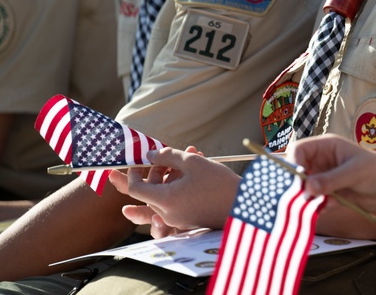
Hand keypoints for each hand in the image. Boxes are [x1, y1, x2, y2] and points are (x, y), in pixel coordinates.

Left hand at [108, 147, 237, 234]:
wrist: (244, 205)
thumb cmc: (219, 183)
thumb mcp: (192, 161)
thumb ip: (167, 156)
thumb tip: (150, 155)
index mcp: (166, 200)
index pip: (135, 189)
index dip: (131, 174)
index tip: (137, 162)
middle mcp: (168, 214)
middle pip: (149, 193)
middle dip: (154, 173)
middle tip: (165, 158)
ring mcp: (178, 219)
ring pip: (162, 196)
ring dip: (167, 178)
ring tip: (183, 160)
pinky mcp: (188, 220)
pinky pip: (174, 202)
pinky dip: (177, 187)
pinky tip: (191, 172)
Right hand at [289, 135, 375, 220]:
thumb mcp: (355, 172)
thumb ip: (331, 180)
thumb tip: (308, 187)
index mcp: (327, 146)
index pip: (300, 150)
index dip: (293, 162)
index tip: (293, 179)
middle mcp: (322, 161)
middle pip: (298, 170)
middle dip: (296, 183)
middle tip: (298, 196)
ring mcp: (325, 179)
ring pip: (304, 187)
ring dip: (305, 197)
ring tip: (311, 205)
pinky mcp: (329, 195)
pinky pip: (314, 201)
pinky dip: (315, 206)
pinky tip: (326, 208)